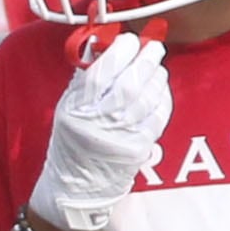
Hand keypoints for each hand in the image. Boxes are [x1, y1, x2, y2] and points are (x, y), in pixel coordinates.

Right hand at [29, 30, 168, 230]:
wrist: (73, 189)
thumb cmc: (70, 145)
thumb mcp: (67, 110)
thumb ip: (84, 81)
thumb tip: (101, 49)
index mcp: (76, 110)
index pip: (101, 72)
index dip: (119, 51)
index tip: (128, 40)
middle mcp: (98, 122)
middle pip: (130, 81)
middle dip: (145, 59)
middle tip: (152, 47)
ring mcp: (120, 135)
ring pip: (147, 96)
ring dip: (156, 76)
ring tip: (156, 66)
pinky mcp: (138, 147)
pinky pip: (158, 115)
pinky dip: (162, 98)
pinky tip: (159, 90)